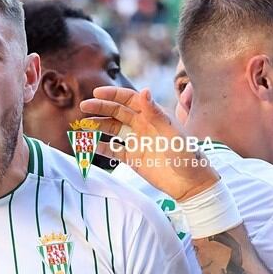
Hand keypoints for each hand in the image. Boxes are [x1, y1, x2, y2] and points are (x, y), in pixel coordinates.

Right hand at [80, 86, 218, 200]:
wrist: (190, 183)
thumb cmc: (186, 155)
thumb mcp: (171, 133)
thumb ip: (155, 114)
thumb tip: (144, 90)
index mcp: (152, 115)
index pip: (129, 99)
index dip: (113, 95)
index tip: (96, 92)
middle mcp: (142, 125)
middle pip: (117, 113)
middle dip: (100, 109)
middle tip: (84, 107)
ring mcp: (136, 142)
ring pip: (112, 130)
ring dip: (98, 126)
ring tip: (83, 125)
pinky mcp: (133, 158)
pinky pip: (113, 150)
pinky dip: (101, 147)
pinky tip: (90, 145)